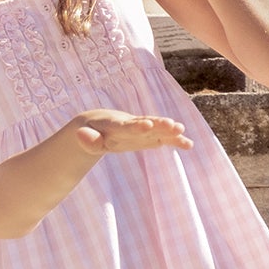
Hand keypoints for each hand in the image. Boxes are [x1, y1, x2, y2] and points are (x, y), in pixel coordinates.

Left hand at [64, 109, 189, 155]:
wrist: (104, 123)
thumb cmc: (94, 132)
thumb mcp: (88, 138)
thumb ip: (87, 139)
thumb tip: (80, 135)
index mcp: (118, 124)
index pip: (128, 125)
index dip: (138, 126)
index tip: (148, 125)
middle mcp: (134, 123)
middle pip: (149, 123)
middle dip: (161, 125)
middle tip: (174, 126)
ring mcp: (144, 129)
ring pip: (159, 128)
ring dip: (170, 130)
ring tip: (182, 131)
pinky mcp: (150, 135)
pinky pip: (164, 138)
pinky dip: (175, 140)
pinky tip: (188, 145)